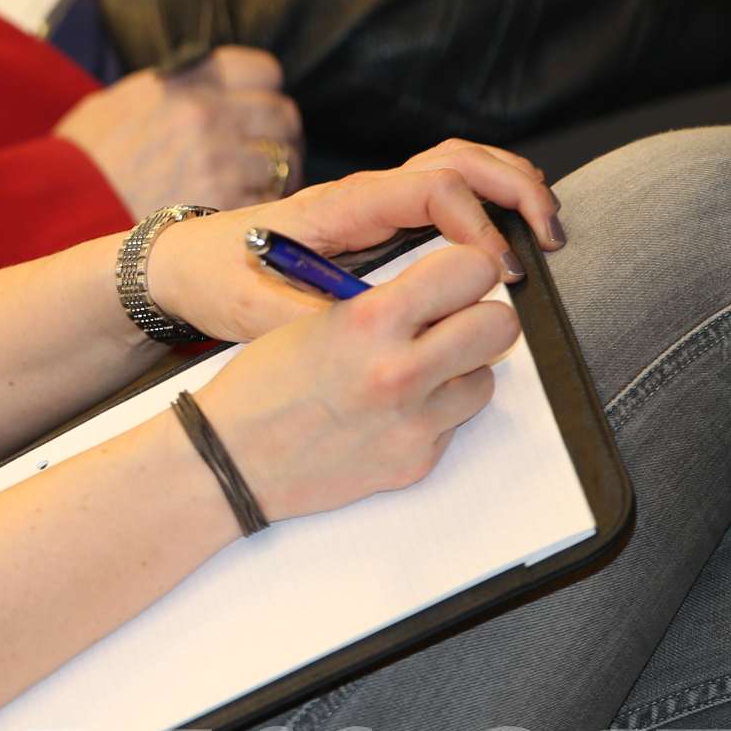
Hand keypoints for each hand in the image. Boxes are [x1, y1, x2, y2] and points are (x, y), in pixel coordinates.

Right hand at [53, 47, 302, 215]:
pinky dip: (260, 206)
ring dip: (273, 174)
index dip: (263, 91)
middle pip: (282, 116)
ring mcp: (219, 160)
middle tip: (262, 151)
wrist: (61, 204)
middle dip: (276, 134)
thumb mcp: (127, 98)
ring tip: (250, 185)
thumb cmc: (89, 154)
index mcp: (189, 80)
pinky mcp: (221, 204)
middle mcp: (210, 114)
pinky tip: (239, 211)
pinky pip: (267, 201)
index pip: (264, 71)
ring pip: (283, 161)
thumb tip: (214, 83)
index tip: (254, 107)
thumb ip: (179, 86)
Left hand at [148, 139, 563, 344]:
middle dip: (513, 187)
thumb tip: (369, 331)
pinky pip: (444, 195)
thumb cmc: (215, 279)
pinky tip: (513, 238)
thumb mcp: (254, 309)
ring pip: (456, 168)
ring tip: (548, 230)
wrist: (181, 264)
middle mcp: (361, 195)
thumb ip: (311, 318)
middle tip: (552, 234)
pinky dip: (489, 203)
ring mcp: (372, 204)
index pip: (428, 188)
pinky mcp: (377, 223)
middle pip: (457, 160)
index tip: (497, 270)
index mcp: (337, 207)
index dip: (474, 223)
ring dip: (509, 187)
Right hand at [189, 240, 518, 520]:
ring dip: (460, 371)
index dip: (466, 270)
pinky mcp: (417, 460)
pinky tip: (390, 411)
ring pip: (487, 379)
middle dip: (479, 318)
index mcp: (371, 320)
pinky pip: (454, 424)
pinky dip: (432, 413)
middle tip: (453, 322)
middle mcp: (401, 371)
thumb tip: (440, 291)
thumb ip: (383, 302)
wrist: (231, 460)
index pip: (470, 270)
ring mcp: (414, 422)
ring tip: (415, 372)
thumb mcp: (316, 319)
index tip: (458, 276)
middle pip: (499, 325)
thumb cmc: (261, 387)